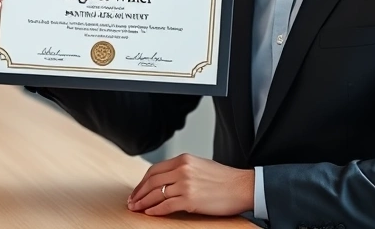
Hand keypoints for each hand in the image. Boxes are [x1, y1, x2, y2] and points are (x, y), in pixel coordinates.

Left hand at [127, 153, 253, 216]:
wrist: (243, 187)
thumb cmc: (225, 179)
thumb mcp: (200, 166)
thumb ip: (182, 170)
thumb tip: (166, 180)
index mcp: (184, 160)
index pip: (155, 169)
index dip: (142, 181)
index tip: (137, 190)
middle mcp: (182, 170)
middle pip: (152, 181)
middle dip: (139, 193)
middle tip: (132, 201)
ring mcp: (185, 184)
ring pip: (156, 194)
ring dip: (143, 203)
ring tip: (136, 208)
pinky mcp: (190, 200)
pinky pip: (166, 206)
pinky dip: (155, 210)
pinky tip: (150, 213)